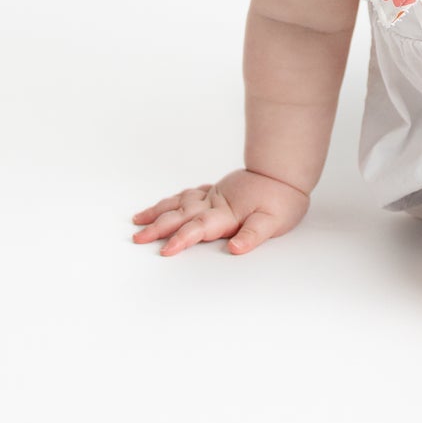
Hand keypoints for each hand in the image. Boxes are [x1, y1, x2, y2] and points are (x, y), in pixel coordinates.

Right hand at [130, 167, 311, 255]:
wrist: (284, 172)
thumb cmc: (281, 200)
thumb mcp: (274, 222)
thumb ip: (252, 235)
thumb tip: (235, 249)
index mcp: (226, 214)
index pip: (198, 229)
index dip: (181, 239)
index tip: (164, 249)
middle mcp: (214, 204)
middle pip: (180, 216)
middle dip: (157, 228)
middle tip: (137, 238)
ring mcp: (212, 196)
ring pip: (179, 203)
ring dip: (158, 212)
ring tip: (138, 221)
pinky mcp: (215, 191)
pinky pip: (187, 195)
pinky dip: (172, 201)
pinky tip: (164, 205)